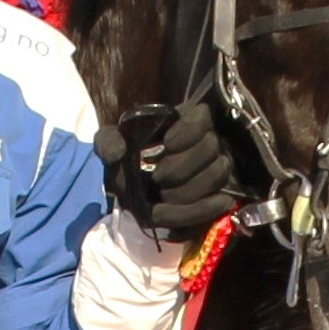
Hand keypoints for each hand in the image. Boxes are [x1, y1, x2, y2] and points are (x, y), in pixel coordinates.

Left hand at [96, 104, 238, 238]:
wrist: (138, 184)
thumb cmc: (129, 157)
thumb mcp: (111, 144)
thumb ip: (108, 142)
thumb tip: (117, 153)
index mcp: (185, 121)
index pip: (203, 117)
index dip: (190, 131)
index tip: (168, 144)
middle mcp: (209, 140)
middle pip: (212, 148)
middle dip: (183, 167)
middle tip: (157, 179)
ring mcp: (218, 167)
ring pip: (217, 174)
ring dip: (190, 189)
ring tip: (164, 196)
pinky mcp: (220, 193)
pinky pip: (219, 202)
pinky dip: (201, 209)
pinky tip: (185, 212)